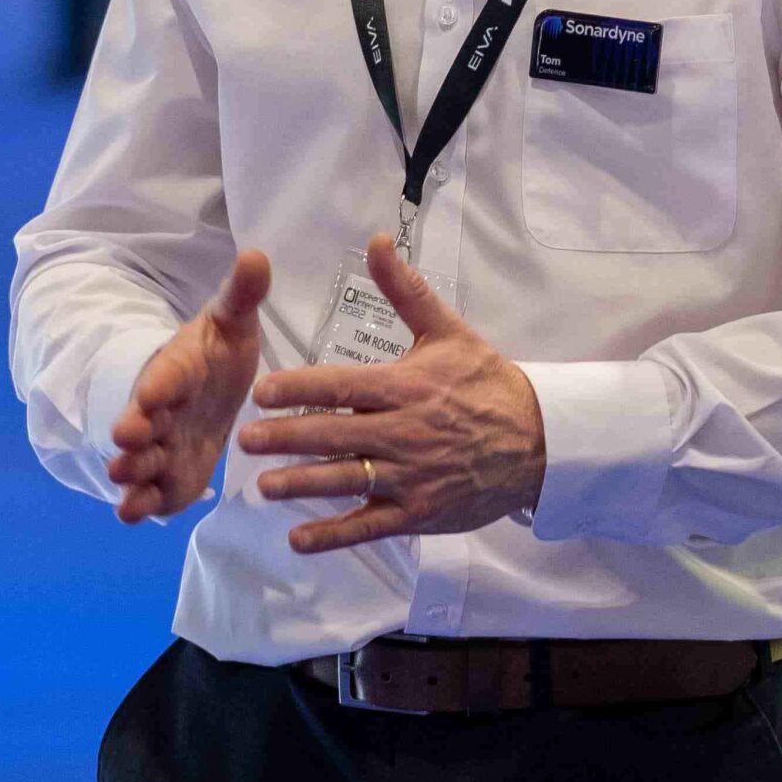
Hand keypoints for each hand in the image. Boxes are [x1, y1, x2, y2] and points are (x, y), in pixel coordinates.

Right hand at [105, 250, 270, 524]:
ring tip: (126, 477)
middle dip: (132, 431)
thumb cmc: (217, 353)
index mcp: (176, 370)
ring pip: (138, 461)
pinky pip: (148, 494)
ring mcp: (160, 447)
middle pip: (140, 421)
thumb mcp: (232, 323)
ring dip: (131, 469)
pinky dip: (139, 503)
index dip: (159, 385)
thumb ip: (241, 295)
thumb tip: (257, 254)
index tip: (152, 395)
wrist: (209, 391)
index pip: (165, 376)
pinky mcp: (167, 478)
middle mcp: (159, 411)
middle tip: (126, 440)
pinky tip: (134, 512)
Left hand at [239, 235, 546, 554]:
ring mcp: (410, 477)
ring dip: (301, 485)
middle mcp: (403, 432)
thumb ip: (406, 290)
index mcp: (405, 386)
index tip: (261, 391)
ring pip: (346, 481)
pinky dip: (333, 536)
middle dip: (285, 438)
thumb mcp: (449, 331)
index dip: (299, 389)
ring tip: (263, 486)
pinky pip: (369, 526)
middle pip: (333, 435)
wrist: (537, 439)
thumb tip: (376, 242)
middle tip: (244, 440)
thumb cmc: (485, 382)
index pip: (342, 386)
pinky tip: (299, 539)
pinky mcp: (419, 513)